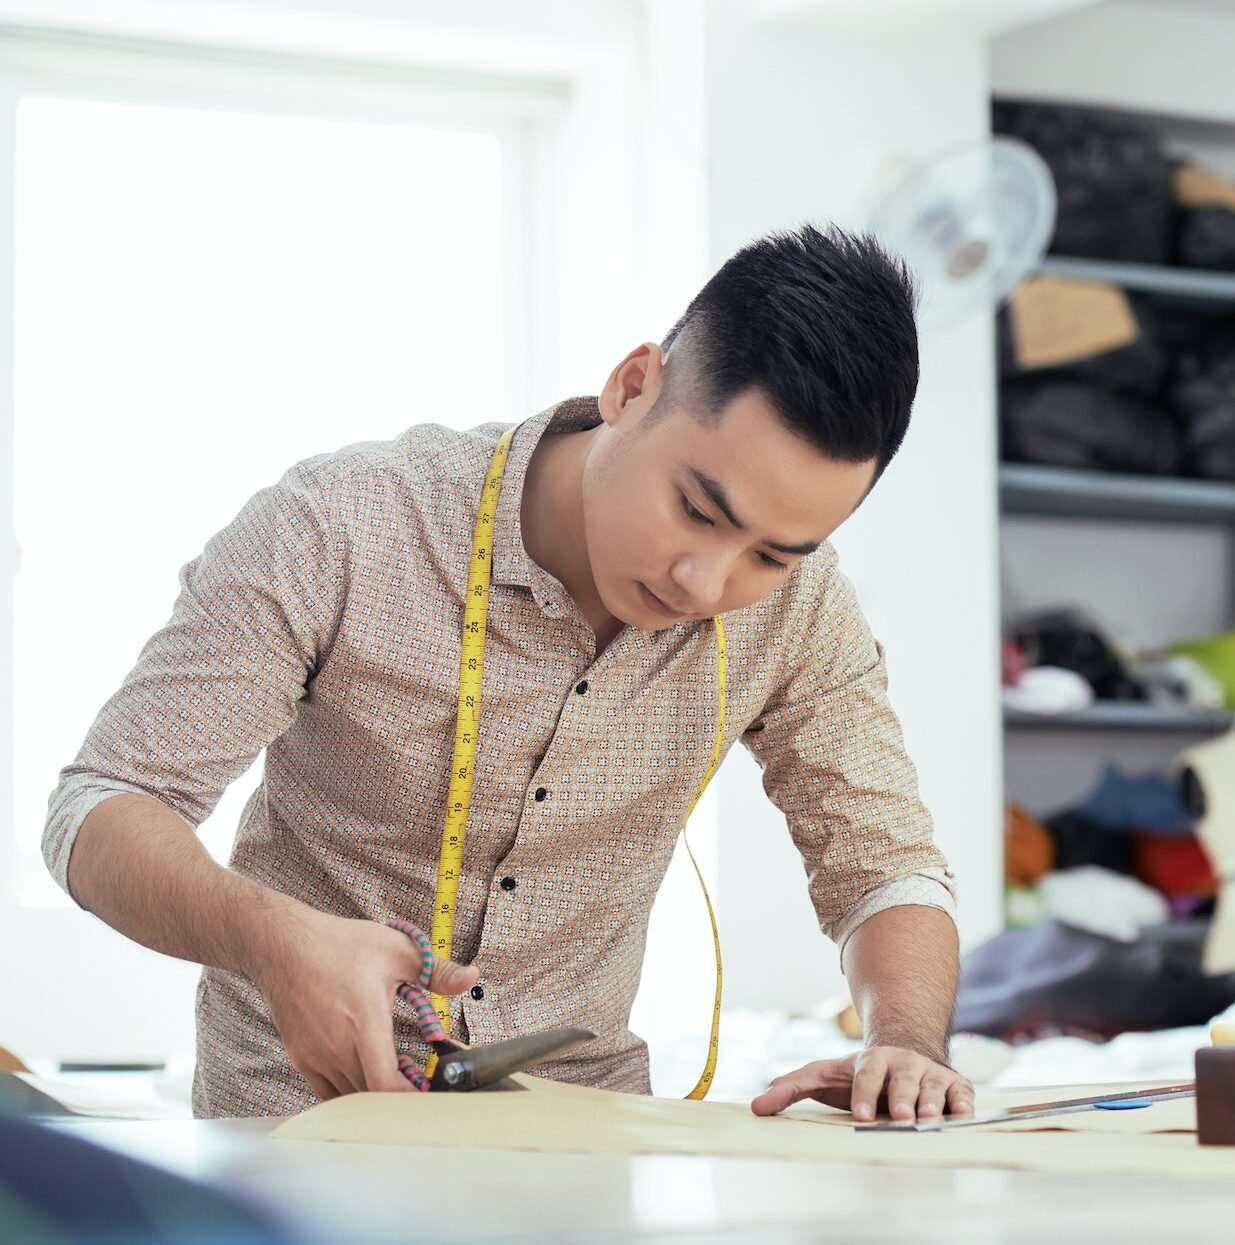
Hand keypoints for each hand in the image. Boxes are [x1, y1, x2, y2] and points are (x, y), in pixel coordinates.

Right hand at [249, 906, 478, 1100]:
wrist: (284, 945)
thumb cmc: (340, 946)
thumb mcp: (398, 949)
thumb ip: (438, 970)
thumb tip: (472, 977)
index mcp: (365, 1022)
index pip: (386, 1085)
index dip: (412, 1100)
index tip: (432, 1096)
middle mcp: (337, 1047)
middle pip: (373, 1098)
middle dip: (402, 1097)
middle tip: (425, 1085)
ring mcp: (316, 1058)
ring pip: (352, 1098)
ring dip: (377, 1095)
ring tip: (400, 1076)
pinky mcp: (302, 1060)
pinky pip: (330, 1092)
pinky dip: (352, 1092)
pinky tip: (368, 1073)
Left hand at [749, 1046, 974, 1121]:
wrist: (904, 1049)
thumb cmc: (859, 1072)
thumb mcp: (823, 1075)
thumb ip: (791, 1088)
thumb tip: (756, 1107)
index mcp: (873, 1060)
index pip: (867, 1074)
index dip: (864, 1093)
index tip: (860, 1115)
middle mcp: (904, 1064)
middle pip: (904, 1079)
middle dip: (903, 1098)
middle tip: (901, 1117)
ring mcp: (931, 1073)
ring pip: (933, 1086)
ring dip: (932, 1103)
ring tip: (928, 1121)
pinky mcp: (955, 1086)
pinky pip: (963, 1095)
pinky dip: (963, 1105)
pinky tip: (962, 1115)